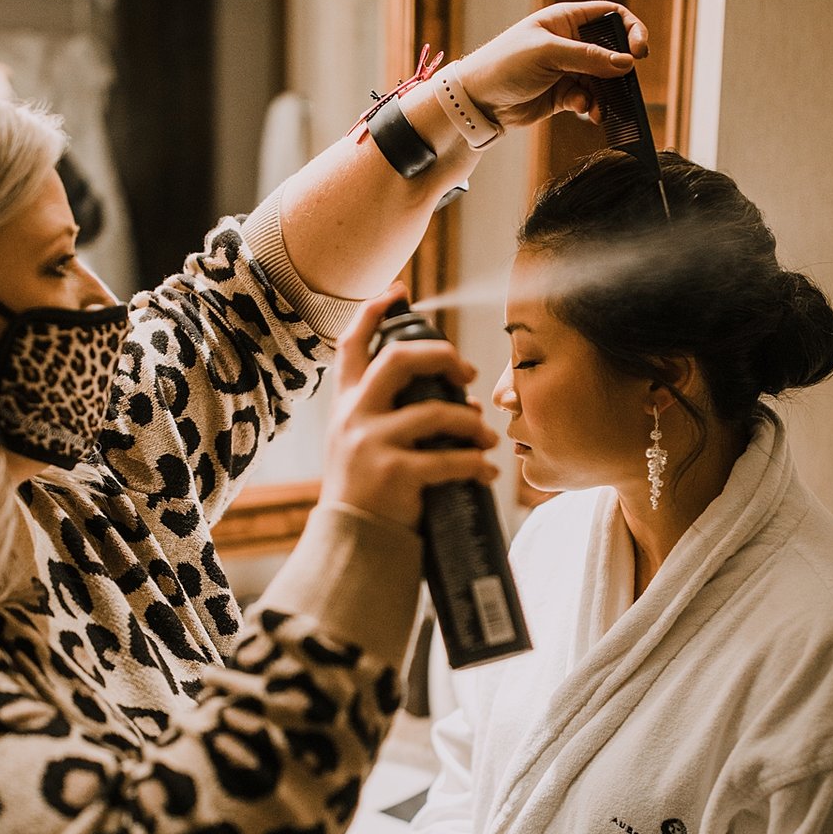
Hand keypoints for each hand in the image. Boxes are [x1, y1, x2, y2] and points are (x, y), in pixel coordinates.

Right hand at [320, 285, 498, 528]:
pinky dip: (476, 464)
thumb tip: (459, 394)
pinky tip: (487, 471)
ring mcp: (372, 444)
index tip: (399, 290)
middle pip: (400, 359)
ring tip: (486, 436)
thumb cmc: (366, 491)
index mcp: (346, 405)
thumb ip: (388, 413)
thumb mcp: (359, 442)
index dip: (374, 311)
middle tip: (468, 374)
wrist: (350, 543)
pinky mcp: (394, 475)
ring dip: (472, 422)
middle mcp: (354, 417)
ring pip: (437, 412)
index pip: (351, 344)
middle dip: (443, 357)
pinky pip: (449, 459)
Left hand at [457, 1, 648, 129]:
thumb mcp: (548, 54)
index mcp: (566, 20)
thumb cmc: (506, 65)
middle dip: (620, 69)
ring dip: (606, 94)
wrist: (478, 101)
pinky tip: (587, 113)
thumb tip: (626, 64)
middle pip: (610, 51)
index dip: (630, 30)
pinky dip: (591, 107)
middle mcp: (570, 42)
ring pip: (601, 80)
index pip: (610, 16)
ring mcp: (567, 70)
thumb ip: (588, 58)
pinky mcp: (562, 95)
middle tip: (625, 86)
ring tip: (601, 108)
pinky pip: (587, 100)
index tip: (640, 52)